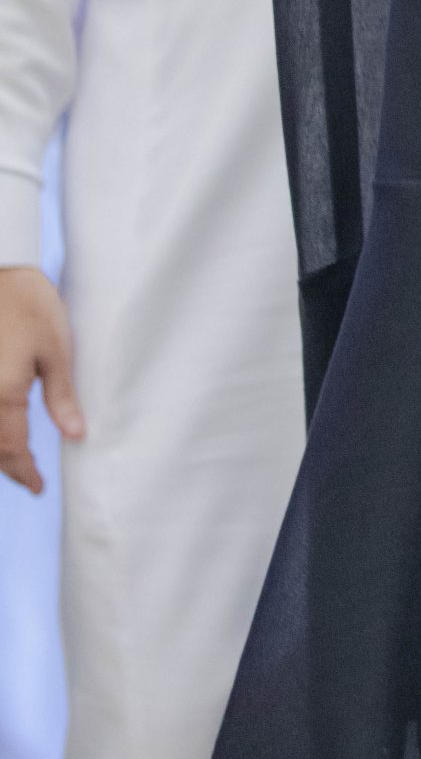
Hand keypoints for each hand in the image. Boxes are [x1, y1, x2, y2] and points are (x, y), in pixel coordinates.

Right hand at [0, 265, 82, 494]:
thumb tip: (75, 435)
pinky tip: (2, 426)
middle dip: (7, 466)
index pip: (11, 449)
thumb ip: (62, 397)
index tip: (37, 487)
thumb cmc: (31, 305)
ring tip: (15, 458)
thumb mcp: (56, 351)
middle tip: (27, 478)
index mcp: (3, 394)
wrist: (0, 270)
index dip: (24, 472)